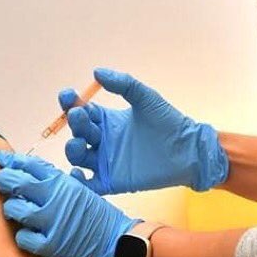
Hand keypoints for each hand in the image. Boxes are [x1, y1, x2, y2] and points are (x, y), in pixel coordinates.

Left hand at [0, 151, 136, 256]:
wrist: (116, 243)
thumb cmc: (98, 216)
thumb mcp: (80, 189)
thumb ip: (57, 180)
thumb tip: (34, 168)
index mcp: (62, 182)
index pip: (30, 165)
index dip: (12, 161)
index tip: (1, 159)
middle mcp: (54, 199)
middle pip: (17, 183)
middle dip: (3, 179)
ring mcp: (50, 222)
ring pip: (14, 209)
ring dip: (10, 208)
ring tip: (12, 209)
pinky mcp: (50, 246)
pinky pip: (23, 237)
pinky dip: (21, 235)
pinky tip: (25, 233)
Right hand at [60, 68, 228, 194]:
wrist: (188, 150)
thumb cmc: (169, 122)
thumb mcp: (145, 98)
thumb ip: (124, 84)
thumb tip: (97, 72)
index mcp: (107, 120)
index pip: (80, 110)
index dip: (70, 103)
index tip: (68, 96)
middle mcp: (103, 140)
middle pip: (78, 131)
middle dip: (74, 122)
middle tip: (80, 115)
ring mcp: (106, 161)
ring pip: (78, 156)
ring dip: (72, 148)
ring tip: (79, 143)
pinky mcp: (112, 181)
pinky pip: (89, 184)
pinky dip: (78, 181)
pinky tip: (77, 173)